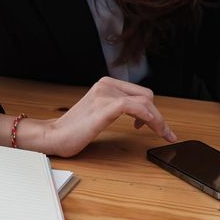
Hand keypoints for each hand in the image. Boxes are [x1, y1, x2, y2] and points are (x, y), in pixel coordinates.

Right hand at [44, 77, 177, 156]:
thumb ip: (115, 107)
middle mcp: (106, 85)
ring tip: (162, 134)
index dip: (152, 110)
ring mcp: (105, 95)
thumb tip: (139, 115)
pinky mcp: (104, 107)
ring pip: (144, 102)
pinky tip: (152, 127)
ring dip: (158, 120)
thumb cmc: (74, 130)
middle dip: (159, 116)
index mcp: (105, 84)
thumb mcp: (99, 112)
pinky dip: (148, 117)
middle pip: (146, 96)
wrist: (54, 136)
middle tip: (165, 133)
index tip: (157, 126)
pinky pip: (134, 107)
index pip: (139, 92)